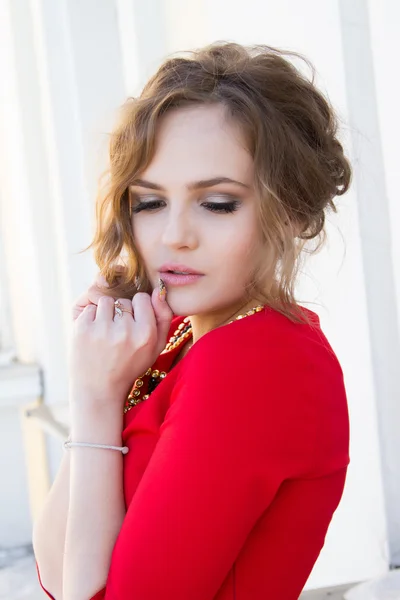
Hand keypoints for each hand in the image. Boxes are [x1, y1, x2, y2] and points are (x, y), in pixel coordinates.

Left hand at [69, 277, 172, 409]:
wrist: (98, 389)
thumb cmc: (130, 366)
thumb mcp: (156, 347)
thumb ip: (163, 317)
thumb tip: (159, 290)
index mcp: (146, 335)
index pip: (142, 298)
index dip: (138, 310)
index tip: (134, 324)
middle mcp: (125, 331)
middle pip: (123, 301)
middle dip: (121, 314)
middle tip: (118, 336)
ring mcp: (101, 329)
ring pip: (106, 301)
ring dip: (105, 314)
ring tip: (105, 334)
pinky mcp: (82, 329)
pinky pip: (90, 308)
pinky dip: (91, 319)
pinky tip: (93, 337)